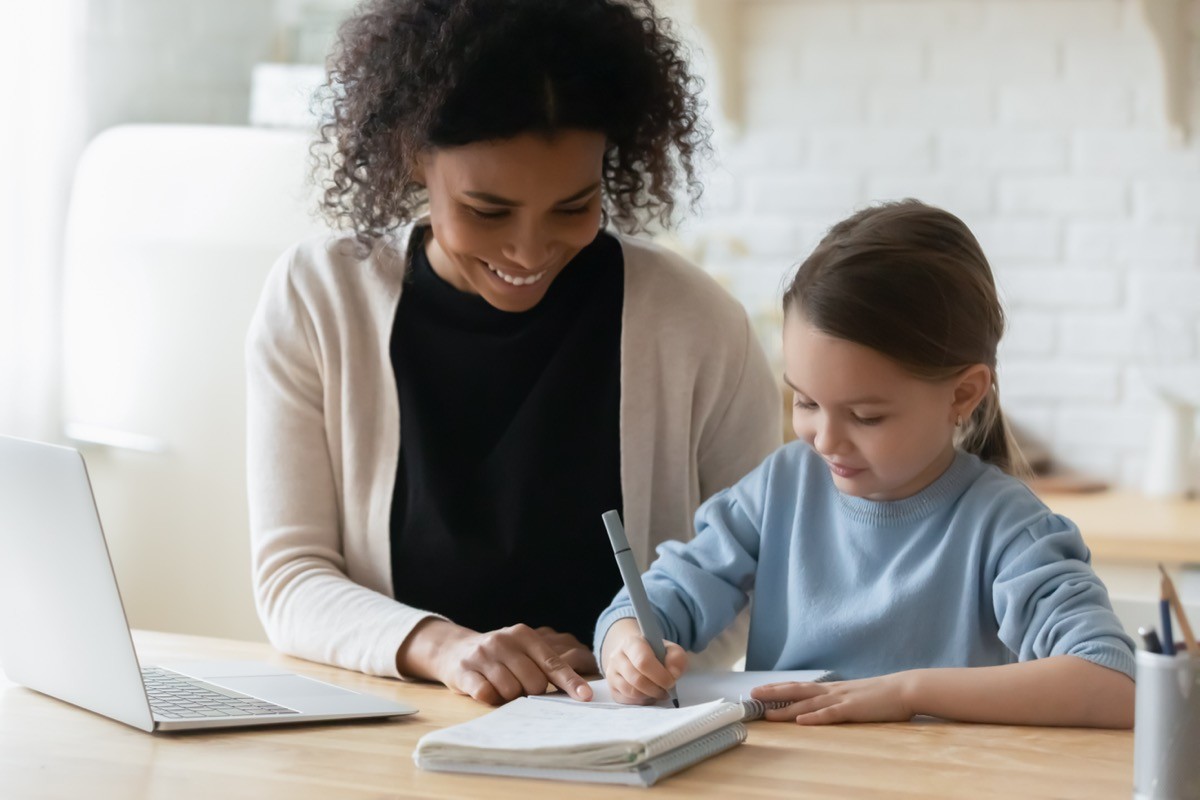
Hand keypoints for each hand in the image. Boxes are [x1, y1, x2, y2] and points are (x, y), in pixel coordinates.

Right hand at [398, 619, 592, 704]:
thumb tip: (576, 691)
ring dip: (509, 696)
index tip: (585, 697)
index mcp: (524, 635)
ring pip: (510, 690)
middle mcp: (504, 641)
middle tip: (519, 686)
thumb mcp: (521, 650)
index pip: (552, 663)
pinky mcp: (464, 671)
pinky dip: (491, 698)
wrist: (454, 648)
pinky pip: (486, 694)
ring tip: (501, 686)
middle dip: (531, 692)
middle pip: (533, 682)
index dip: (569, 682)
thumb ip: (544, 665)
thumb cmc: (499, 655)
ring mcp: (483, 655)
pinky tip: (486, 689)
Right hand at [599, 618, 686, 704]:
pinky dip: (642, 702)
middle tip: (667, 689)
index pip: (643, 661)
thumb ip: (677, 658)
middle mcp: (616, 657)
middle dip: (656, 688)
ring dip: (650, 696)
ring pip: (631, 693)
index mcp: (631, 643)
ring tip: (659, 691)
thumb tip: (673, 674)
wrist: (636, 656)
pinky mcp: (612, 690)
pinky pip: (628, 702)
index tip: (671, 681)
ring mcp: (611, 674)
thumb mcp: (670, 650)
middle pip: (637, 680)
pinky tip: (649, 695)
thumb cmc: (655, 654)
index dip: (660, 675)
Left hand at [751, 673, 913, 724]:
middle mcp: (832, 691)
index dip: (780, 689)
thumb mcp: (855, 695)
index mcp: (833, 689)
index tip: (760, 690)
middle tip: (752, 695)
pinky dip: (815, 718)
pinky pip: (831, 714)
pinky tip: (801, 722)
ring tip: (768, 713)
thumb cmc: (882, 695)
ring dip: (787, 709)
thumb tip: (824, 706)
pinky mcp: (853, 709)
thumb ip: (839, 700)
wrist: (905, 688)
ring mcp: (842, 699)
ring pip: (808, 704)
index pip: (800, 687)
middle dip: (773, 694)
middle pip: (797, 691)